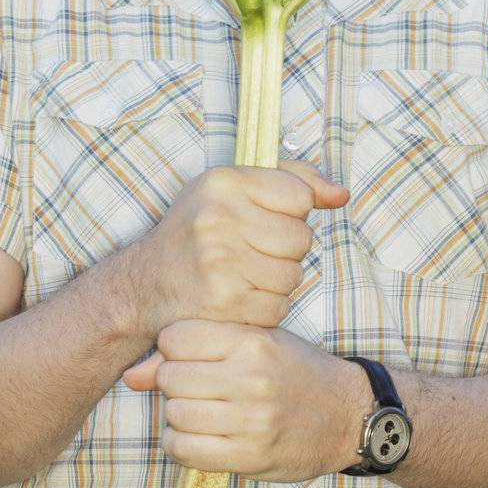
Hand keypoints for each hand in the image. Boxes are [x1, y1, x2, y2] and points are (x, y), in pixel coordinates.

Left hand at [122, 319, 369, 481]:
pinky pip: (186, 451)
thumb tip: (131, 376)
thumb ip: (194, 349)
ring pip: (175, 415)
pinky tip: (199, 436)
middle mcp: (251, 378)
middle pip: (171, 378)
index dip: (173, 348)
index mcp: (252, 341)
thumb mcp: (254, 341)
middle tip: (196, 387)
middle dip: (174, 383)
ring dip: (178, 416)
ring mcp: (252, 421)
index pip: (175, 338)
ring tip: (200, 412)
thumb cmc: (294, 370)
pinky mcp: (251, 457)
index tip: (190, 356)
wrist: (347, 414)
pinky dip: (181, 445)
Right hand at [128, 160, 348, 336]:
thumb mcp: (233, 189)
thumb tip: (341, 195)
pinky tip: (239, 296)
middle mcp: (218, 218)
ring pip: (293, 275)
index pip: (299, 196)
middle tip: (251, 249)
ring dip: (277, 280)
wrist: (146, 283)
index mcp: (222, 182)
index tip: (264, 218)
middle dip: (286, 249)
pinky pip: (278, 306)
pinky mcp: (225, 302)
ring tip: (244, 273)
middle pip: (301, 238)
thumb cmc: (197, 231)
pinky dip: (265, 306)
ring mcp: (221, 262)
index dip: (290, 212)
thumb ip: (292, 181)